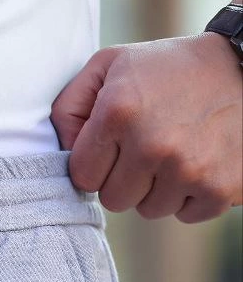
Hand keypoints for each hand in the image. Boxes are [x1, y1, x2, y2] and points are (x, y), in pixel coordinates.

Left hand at [50, 34, 242, 222]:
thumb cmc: (168, 69)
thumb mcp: (112, 66)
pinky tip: (201, 161)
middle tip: (149, 147)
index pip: (82, 176)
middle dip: (126, 179)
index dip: (97, 163)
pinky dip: (191, 196)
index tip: (115, 146)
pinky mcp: (219, 188)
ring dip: (159, 189)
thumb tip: (61, 154)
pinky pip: (185, 216)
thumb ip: (71, 106)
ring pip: (149, 211)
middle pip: (113, 200)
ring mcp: (188, 169)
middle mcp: (152, 144)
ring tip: (177, 151)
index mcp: (119, 112)